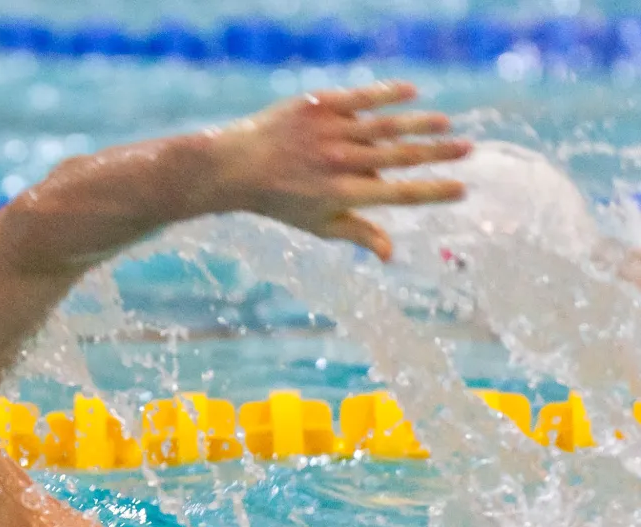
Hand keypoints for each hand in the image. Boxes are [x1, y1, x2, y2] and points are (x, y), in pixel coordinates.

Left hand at [216, 80, 470, 260]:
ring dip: (421, 123)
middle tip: (468, 149)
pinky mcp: (319, 106)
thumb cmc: (280, 201)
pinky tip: (413, 92)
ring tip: (447, 124)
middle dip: (438, 154)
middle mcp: (340, 163)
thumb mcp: (318, 224)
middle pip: (401, 157)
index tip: (462, 188)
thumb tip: (392, 255)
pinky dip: (388, 94)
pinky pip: (362, 97)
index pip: (399, 194)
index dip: (433, 192)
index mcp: (343, 194)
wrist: (235, 167)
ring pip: (386, 126)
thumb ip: (358, 234)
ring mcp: (330, 132)